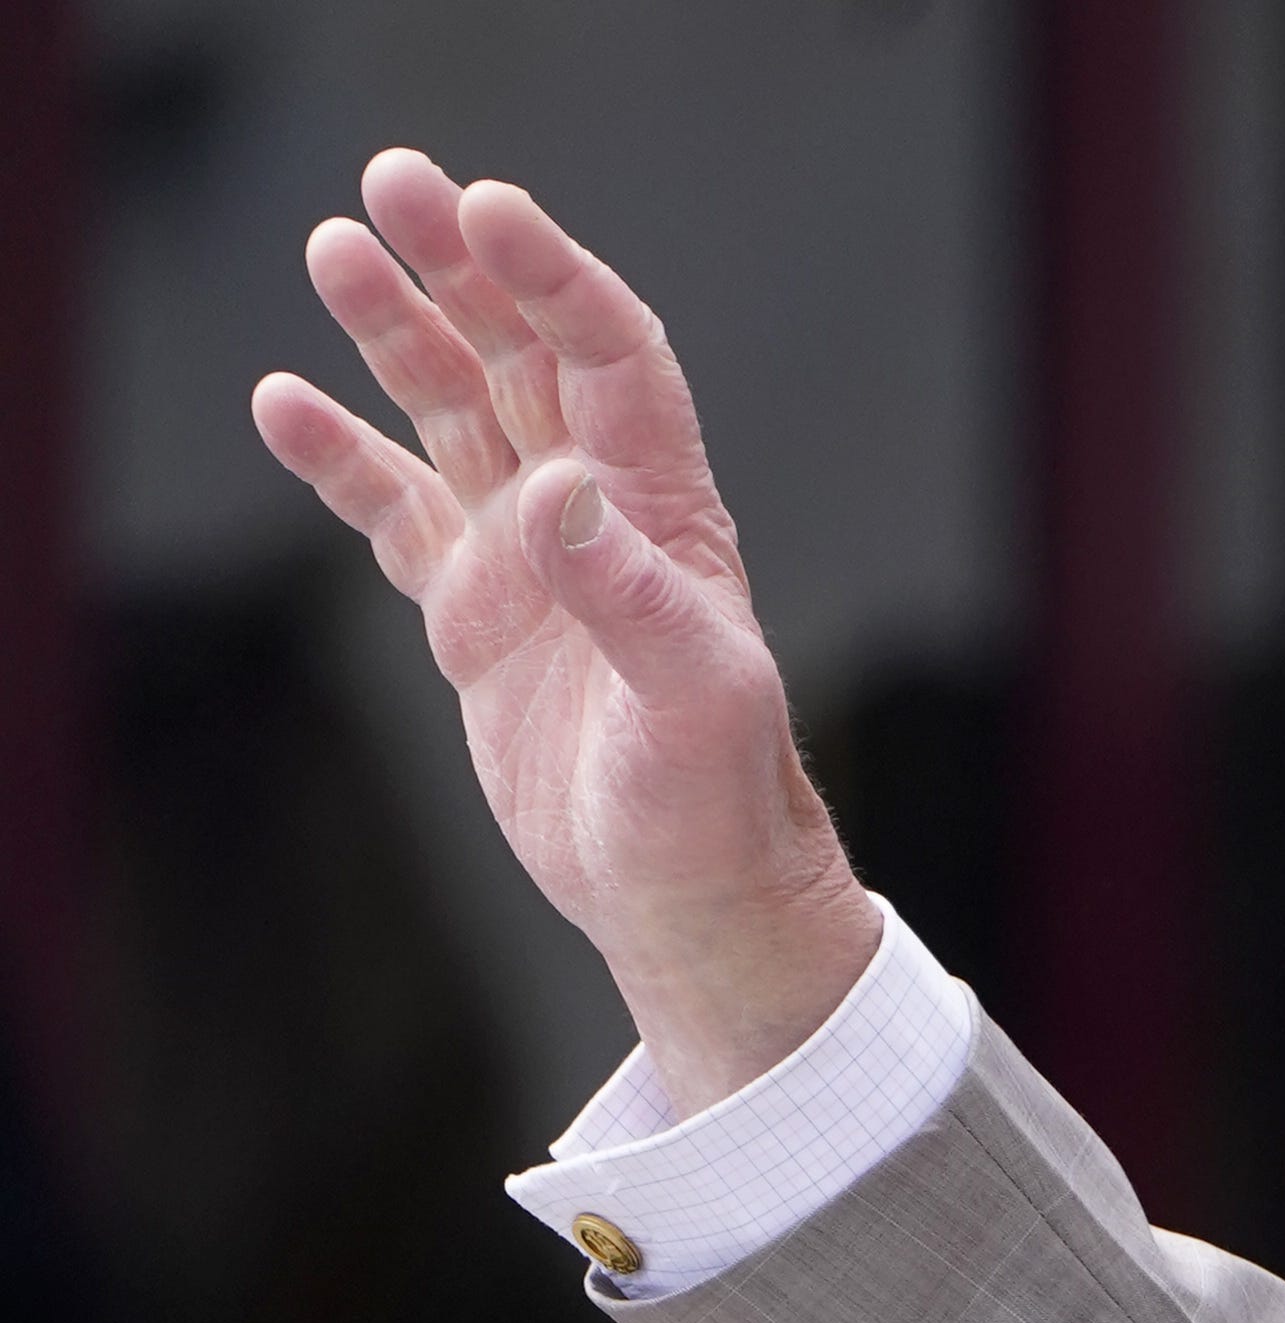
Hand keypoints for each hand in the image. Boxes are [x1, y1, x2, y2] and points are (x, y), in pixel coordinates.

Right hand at [252, 150, 877, 1115]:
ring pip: (455, 413)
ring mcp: (529, 560)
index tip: (488, 210)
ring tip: (334, 251)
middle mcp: (595, 515)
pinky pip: (397, 510)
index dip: (553, 279)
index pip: (609, 357)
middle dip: (463, 268)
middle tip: (390, 182)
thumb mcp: (693, 705)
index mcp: (664, 511)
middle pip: (523, 354)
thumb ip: (634, 599)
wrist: (686, 893)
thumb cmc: (716, 804)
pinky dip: (342, 458)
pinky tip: (283, 401)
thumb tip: (560, 497)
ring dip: (398, 334)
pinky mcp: (474, 615)